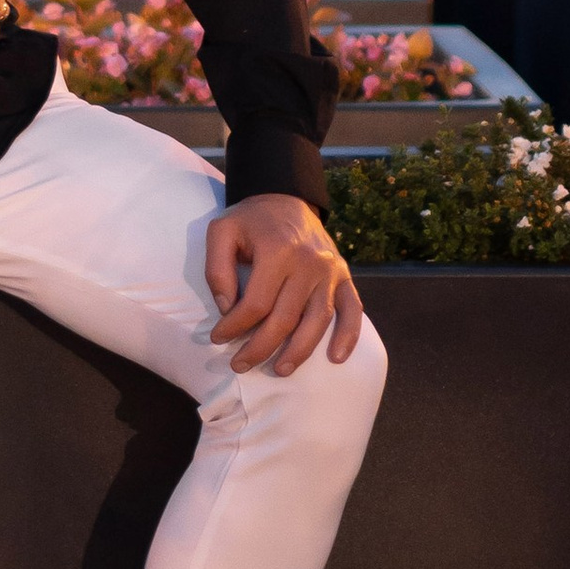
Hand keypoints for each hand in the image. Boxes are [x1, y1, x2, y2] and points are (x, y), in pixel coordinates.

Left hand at [204, 191, 364, 376]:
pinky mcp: (344, 275)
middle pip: (286, 318)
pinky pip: (352, 309)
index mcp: (278, 251)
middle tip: (239, 366)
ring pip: (318, 321)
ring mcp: (330, 270)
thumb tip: (226, 308)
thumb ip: (217, 269)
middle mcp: (309, 263)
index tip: (218, 338)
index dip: (234, 327)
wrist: (285, 198)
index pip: (256, 304)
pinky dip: (348, 335)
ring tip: (279, 370)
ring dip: (300, 351)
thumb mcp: (222, 232)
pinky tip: (336, 358)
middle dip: (260, 348)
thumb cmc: (250, 220)